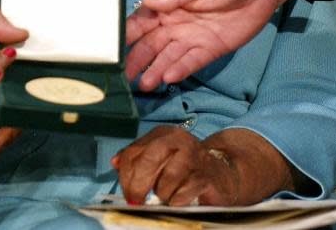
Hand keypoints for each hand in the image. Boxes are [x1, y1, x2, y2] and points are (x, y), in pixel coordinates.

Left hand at [112, 126, 237, 205]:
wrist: (220, 174)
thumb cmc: (183, 168)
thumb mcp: (159, 158)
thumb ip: (136, 159)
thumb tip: (115, 162)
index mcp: (163, 134)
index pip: (134, 152)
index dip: (125, 174)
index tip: (126, 191)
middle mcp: (179, 140)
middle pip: (148, 160)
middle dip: (138, 185)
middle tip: (135, 201)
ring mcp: (195, 157)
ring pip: (166, 181)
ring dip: (162, 195)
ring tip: (167, 195)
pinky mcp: (206, 177)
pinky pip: (181, 195)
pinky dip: (177, 202)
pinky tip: (180, 199)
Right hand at [126, 0, 313, 89]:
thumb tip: (146, 2)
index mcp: (166, 5)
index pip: (140, 22)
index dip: (126, 35)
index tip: (110, 49)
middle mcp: (174, 25)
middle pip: (150, 45)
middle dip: (136, 60)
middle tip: (123, 76)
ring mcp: (192, 38)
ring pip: (168, 57)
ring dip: (155, 70)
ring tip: (143, 84)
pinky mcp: (210, 49)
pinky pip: (192, 61)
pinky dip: (180, 69)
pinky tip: (169, 78)